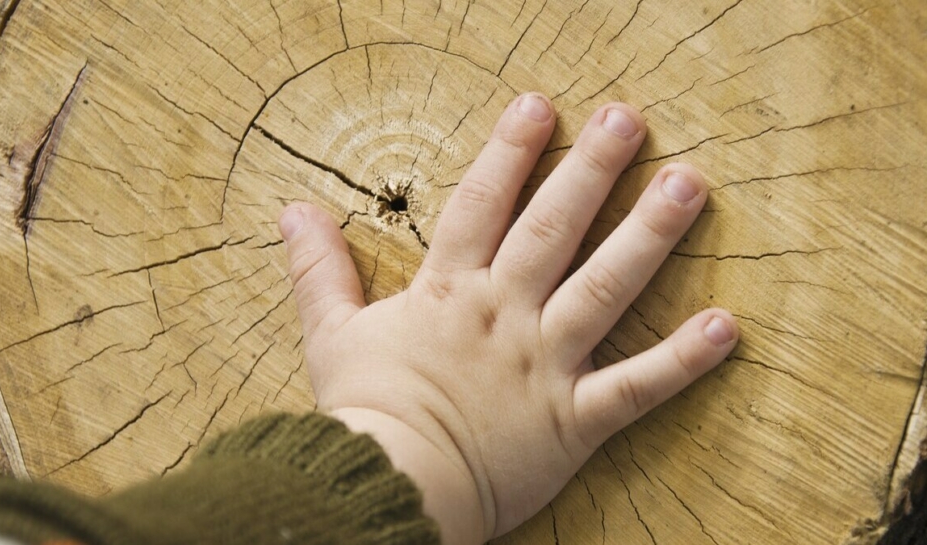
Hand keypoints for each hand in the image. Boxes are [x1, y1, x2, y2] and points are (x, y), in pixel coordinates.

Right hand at [278, 93, 737, 543]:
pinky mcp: (574, 421)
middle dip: (590, 168)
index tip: (539, 106)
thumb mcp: (330, 335)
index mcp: (450, 292)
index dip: (510, 152)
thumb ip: (317, 269)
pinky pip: (636, 388)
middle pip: (552, 228)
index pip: (483, 205)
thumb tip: (292, 210)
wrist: (386, 490)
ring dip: (648, 235)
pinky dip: (682, 360)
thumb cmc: (363, 413)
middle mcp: (504, 315)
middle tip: (628, 118)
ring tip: (687, 184)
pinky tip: (725, 325)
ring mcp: (544, 365)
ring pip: (605, 289)